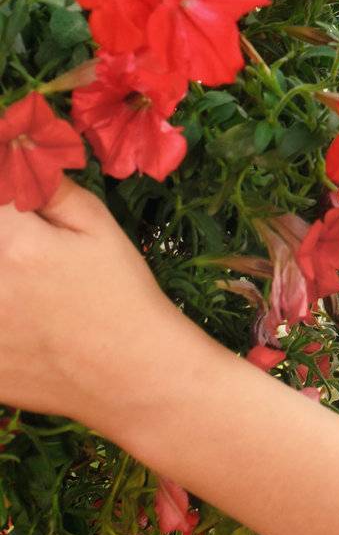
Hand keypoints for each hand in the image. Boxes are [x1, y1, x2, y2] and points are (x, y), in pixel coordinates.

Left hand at [0, 176, 195, 436]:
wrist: (130, 377)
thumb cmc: (121, 294)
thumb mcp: (98, 228)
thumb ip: (49, 190)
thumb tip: (16, 157)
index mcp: (17, 246)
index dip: (4, 186)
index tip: (19, 209)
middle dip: (4, 234)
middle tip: (20, 245)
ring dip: (2, 267)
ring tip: (24, 280)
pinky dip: (0, 312)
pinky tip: (19, 314)